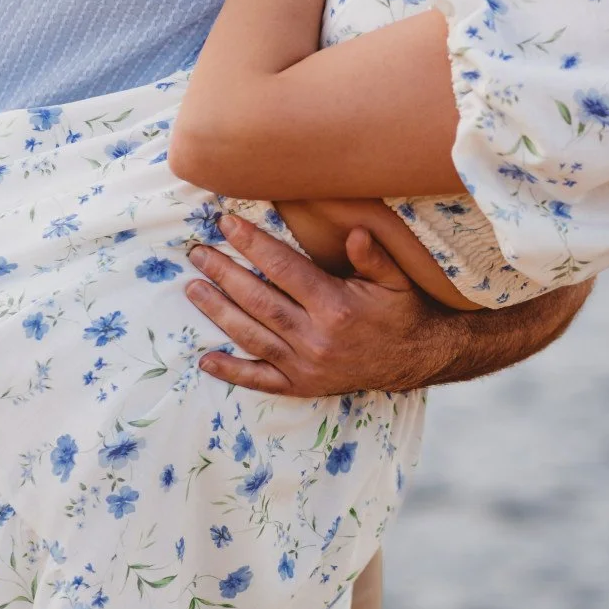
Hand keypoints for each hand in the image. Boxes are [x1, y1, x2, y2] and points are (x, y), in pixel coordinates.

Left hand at [184, 213, 454, 394]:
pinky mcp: (302, 385)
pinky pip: (260, 380)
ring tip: (193, 287)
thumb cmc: (401, 310)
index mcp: (335, 306)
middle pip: (259, 300)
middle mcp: (315, 338)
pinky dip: (232, 371)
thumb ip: (372, 256)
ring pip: (252, 336)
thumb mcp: (396, 278)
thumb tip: (354, 232)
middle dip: (224, 273)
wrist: (416, 359)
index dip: (253, 244)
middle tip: (198, 252)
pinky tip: (206, 359)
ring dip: (218, 311)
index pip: (283, 269)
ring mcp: (305, 365)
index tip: (227, 223)